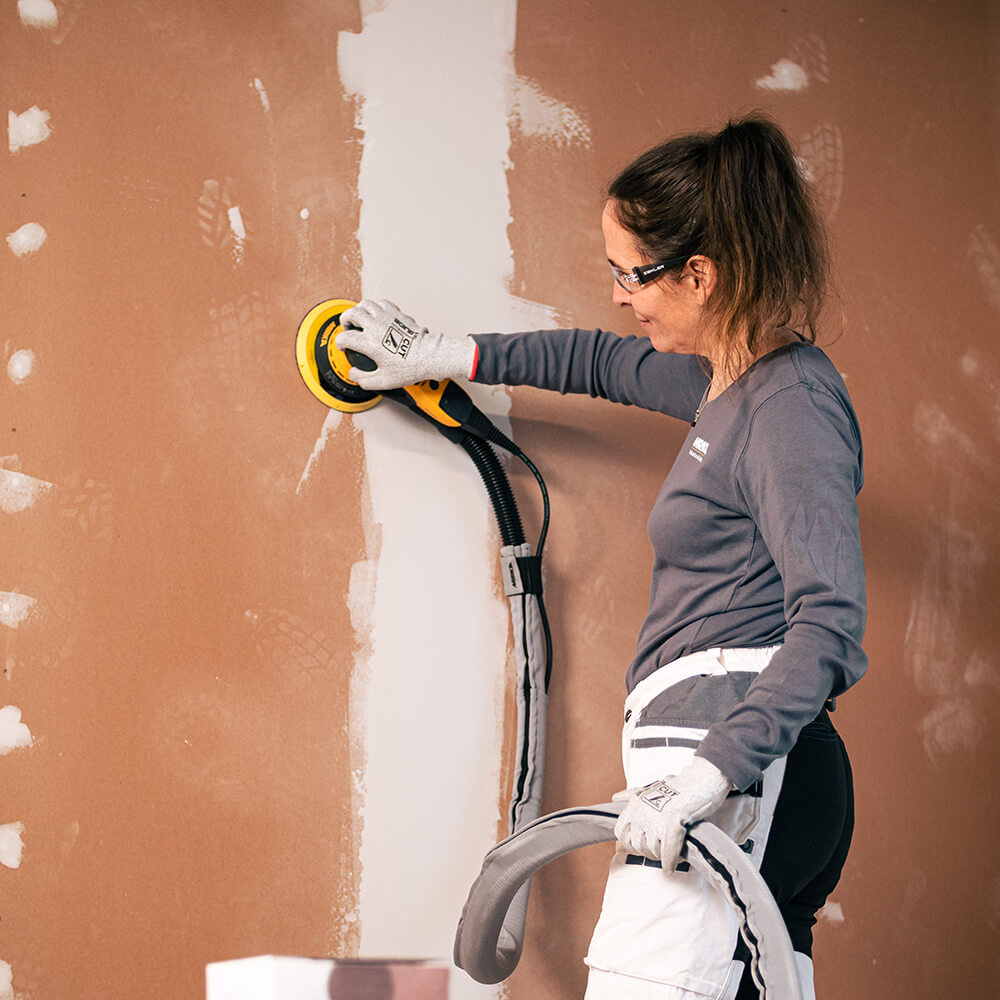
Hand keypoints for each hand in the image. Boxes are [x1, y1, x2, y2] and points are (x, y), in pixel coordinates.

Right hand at [336, 299, 476, 390]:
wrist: (428, 356)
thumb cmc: (410, 367)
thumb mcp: (384, 381)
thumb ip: (364, 380)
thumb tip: (354, 375)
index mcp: (370, 343)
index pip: (345, 338)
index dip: (340, 343)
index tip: (343, 347)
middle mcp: (376, 326)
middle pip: (351, 314)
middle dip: (345, 320)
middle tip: (348, 327)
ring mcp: (386, 317)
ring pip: (365, 304)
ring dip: (358, 310)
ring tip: (360, 318)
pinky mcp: (397, 313)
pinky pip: (381, 303)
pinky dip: (375, 307)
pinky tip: (377, 315)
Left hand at [613, 757, 731, 871]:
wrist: (701, 779)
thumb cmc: (678, 786)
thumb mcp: (651, 788)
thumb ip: (633, 795)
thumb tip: (615, 797)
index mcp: (634, 804)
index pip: (621, 833)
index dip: (631, 843)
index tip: (644, 844)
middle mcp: (641, 812)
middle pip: (637, 846)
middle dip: (648, 851)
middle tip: (661, 850)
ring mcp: (656, 818)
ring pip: (652, 850)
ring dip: (662, 856)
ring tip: (671, 852)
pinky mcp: (674, 822)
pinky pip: (667, 850)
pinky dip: (670, 861)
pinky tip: (671, 866)